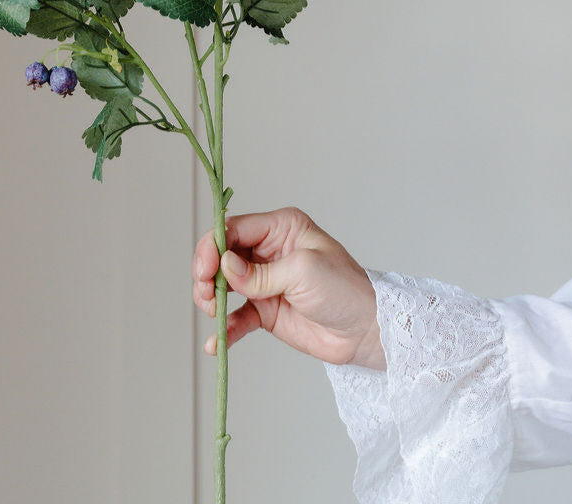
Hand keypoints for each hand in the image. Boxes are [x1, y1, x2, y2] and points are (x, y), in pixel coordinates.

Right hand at [192, 206, 384, 368]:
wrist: (366, 331)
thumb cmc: (345, 290)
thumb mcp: (304, 271)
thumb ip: (261, 272)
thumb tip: (225, 268)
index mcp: (280, 228)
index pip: (234, 229)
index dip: (214, 246)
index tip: (205, 268)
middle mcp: (268, 251)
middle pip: (222, 255)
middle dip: (207, 272)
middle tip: (205, 293)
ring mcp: (264, 281)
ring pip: (222, 284)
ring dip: (210, 297)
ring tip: (213, 313)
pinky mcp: (264, 310)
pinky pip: (236, 316)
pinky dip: (224, 328)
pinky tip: (216, 342)